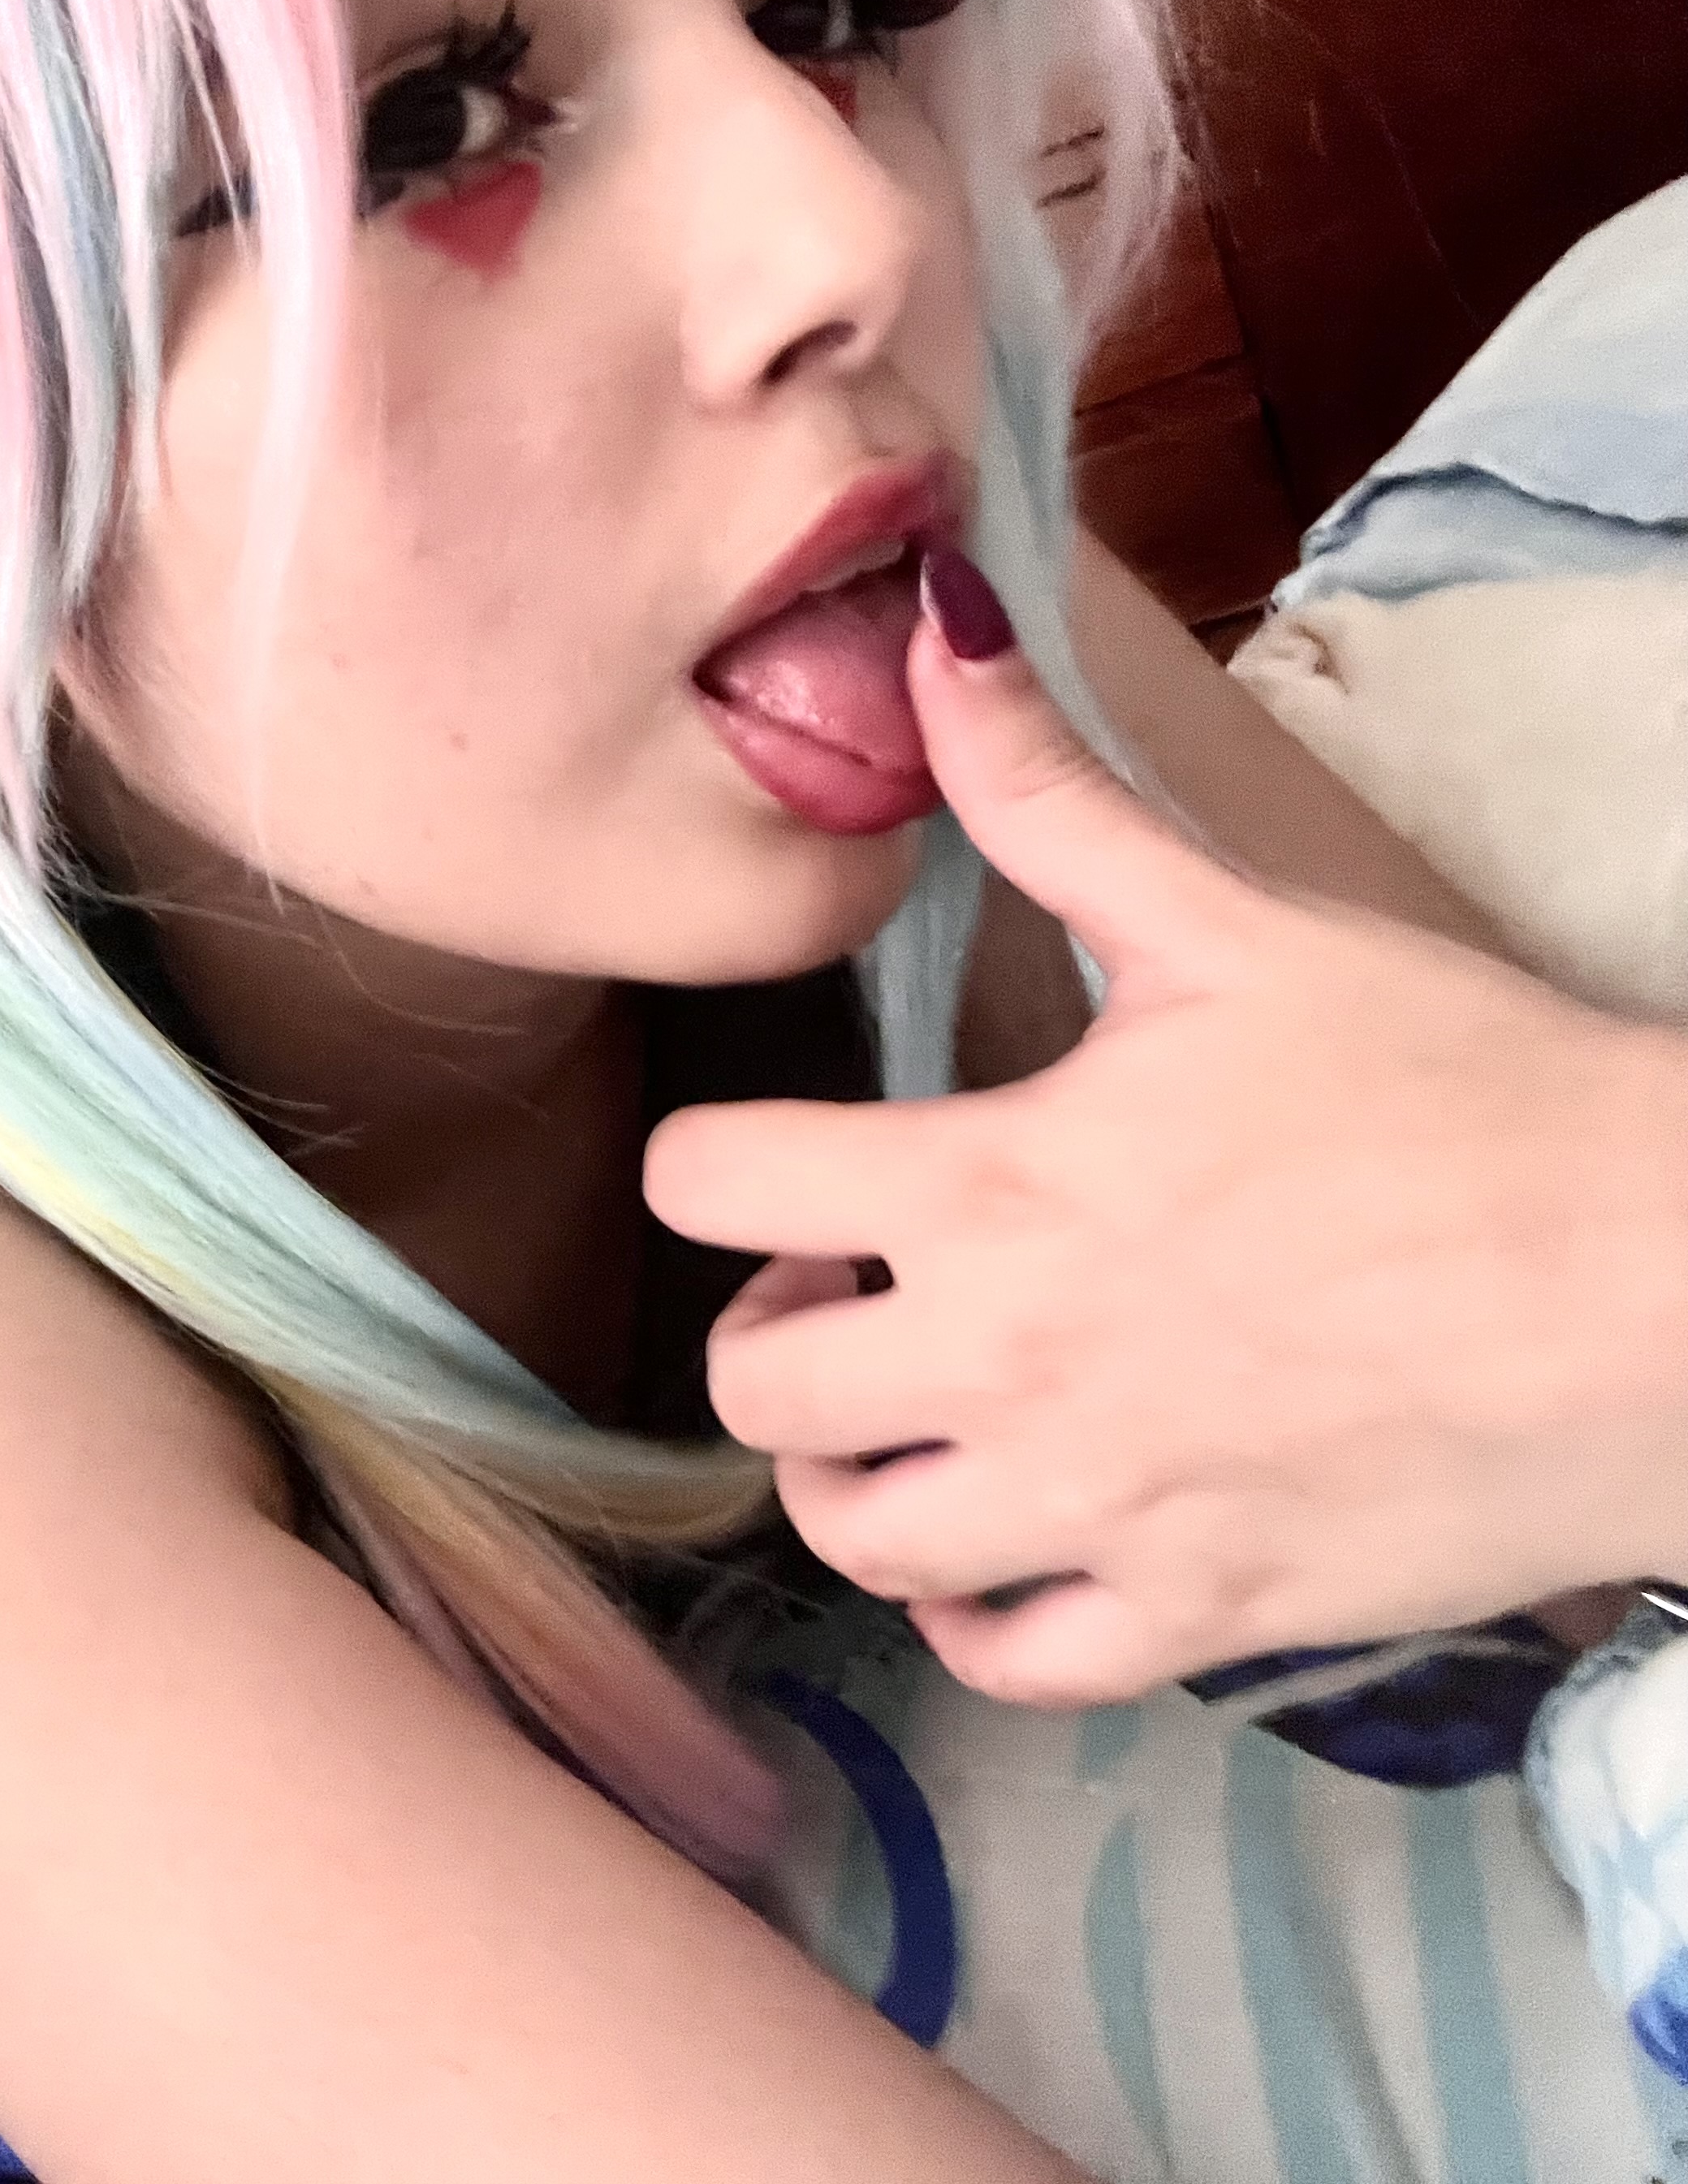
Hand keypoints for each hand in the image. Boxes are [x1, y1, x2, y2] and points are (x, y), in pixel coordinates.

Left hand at [645, 550, 1687, 1706]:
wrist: (1679, 1289)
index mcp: (989, 1188)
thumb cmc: (1463, 1094)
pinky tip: (1016, 1538)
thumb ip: (1053, 800)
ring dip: (851, 1475)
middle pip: (749, 1391)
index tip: (790, 1164)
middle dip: (771, 1332)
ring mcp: (1099, 1508)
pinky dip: (974, 1614)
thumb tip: (939, 634)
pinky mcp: (1203, 1614)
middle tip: (860, 1290)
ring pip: (854, 1541)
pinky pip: (1002, 1663)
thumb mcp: (1238, 926)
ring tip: (919, 1415)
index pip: (706, 1180)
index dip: (715, 1160)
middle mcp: (1007, 1366)